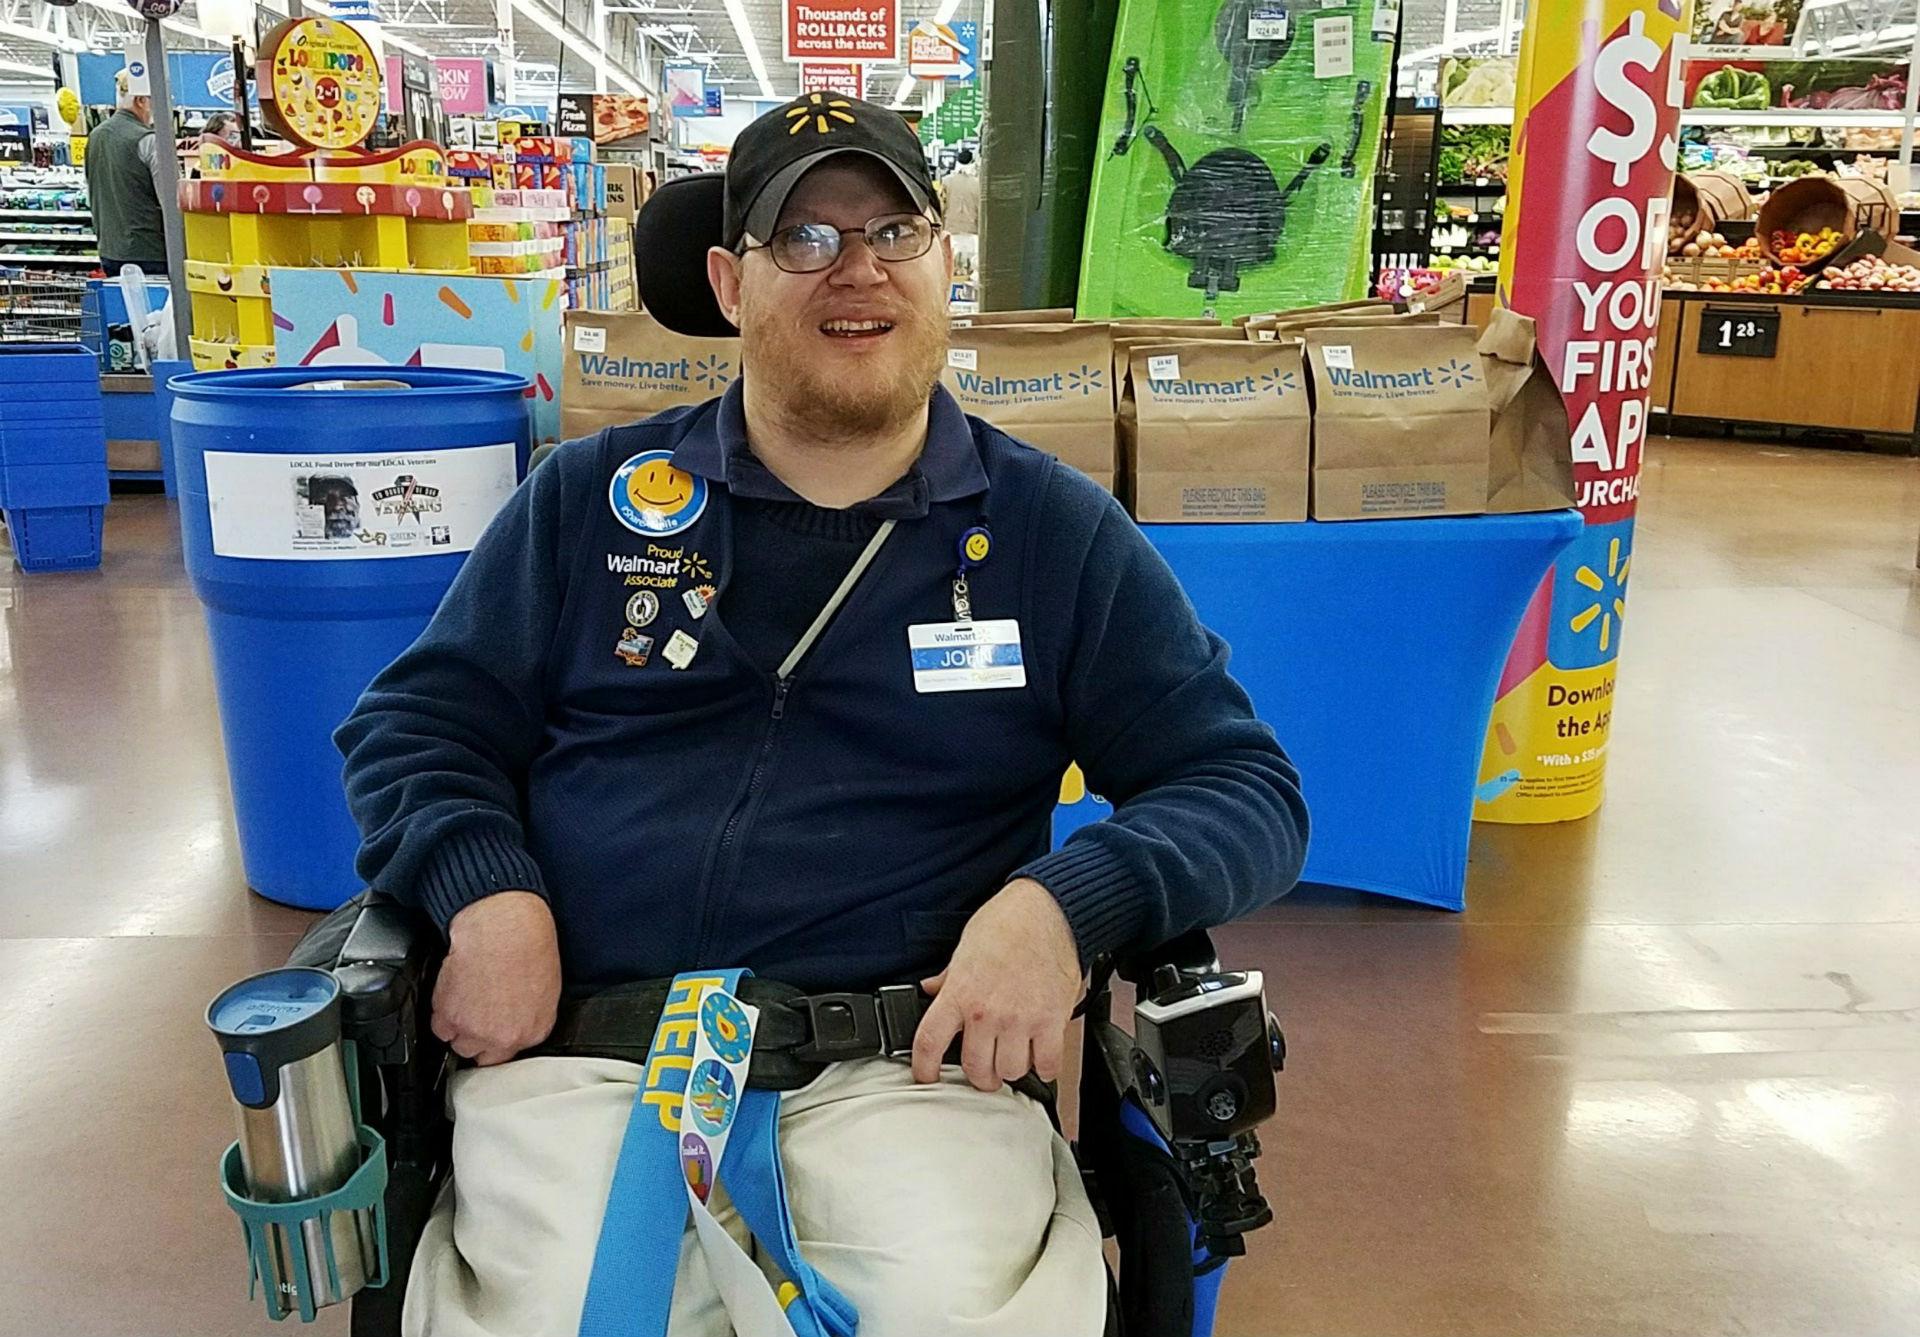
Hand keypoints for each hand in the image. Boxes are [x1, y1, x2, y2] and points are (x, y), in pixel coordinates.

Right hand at [432, 891, 561, 1066]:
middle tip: (475, 1009)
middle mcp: (507, 1037)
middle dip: (476, 1035)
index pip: (510, 1053)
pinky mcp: (450, 1019)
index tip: (490, 1028)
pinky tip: (455, 989)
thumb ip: (529, 1015)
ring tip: (466, 996)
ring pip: (457, 1042)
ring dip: (457, 1024)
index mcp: (535, 1030)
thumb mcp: (545, 986)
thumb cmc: (528, 945)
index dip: (496, 1037)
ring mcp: (476, 1031)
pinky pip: (439, 1027)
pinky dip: (442, 1010)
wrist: (502, 927)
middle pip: (481, 1053)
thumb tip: (516, 1019)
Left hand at [912, 879, 1083, 1092]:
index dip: (924, 1069)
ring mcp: (1020, 1020)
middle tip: (985, 1067)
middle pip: (976, 1069)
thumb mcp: (965, 948)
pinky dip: (1043, 1067)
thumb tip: (931, 989)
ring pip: (1010, 1072)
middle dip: (979, 1074)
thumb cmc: (1008, 922)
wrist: (1048, 910)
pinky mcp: (1051, 1022)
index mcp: (960, 994)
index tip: (927, 1076)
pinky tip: (1040, 1056)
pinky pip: (1046, 1065)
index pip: (929, 1043)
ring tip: (1014, 1055)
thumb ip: (948, 978)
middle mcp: (987, 1012)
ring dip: (1011, 1069)